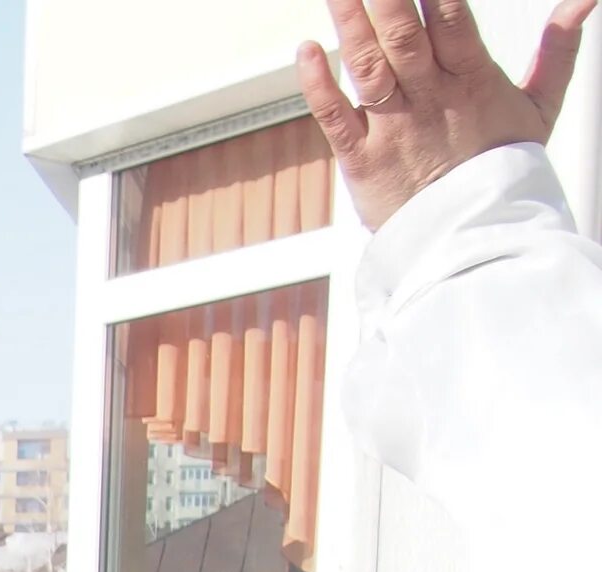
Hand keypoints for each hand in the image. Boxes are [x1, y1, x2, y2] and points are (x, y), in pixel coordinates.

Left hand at [298, 0, 590, 230]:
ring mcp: (392, 129)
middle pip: (404, 37)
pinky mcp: (360, 159)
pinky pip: (334, 117)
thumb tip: (583, 1)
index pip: (453, 20)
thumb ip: (559, 51)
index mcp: (472, 81)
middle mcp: (429, 99)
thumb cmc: (501, 168)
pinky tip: (305, 50)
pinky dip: (317, 85)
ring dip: (348, 26)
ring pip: (366, 68)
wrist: (473, 240)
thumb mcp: (542, 107)